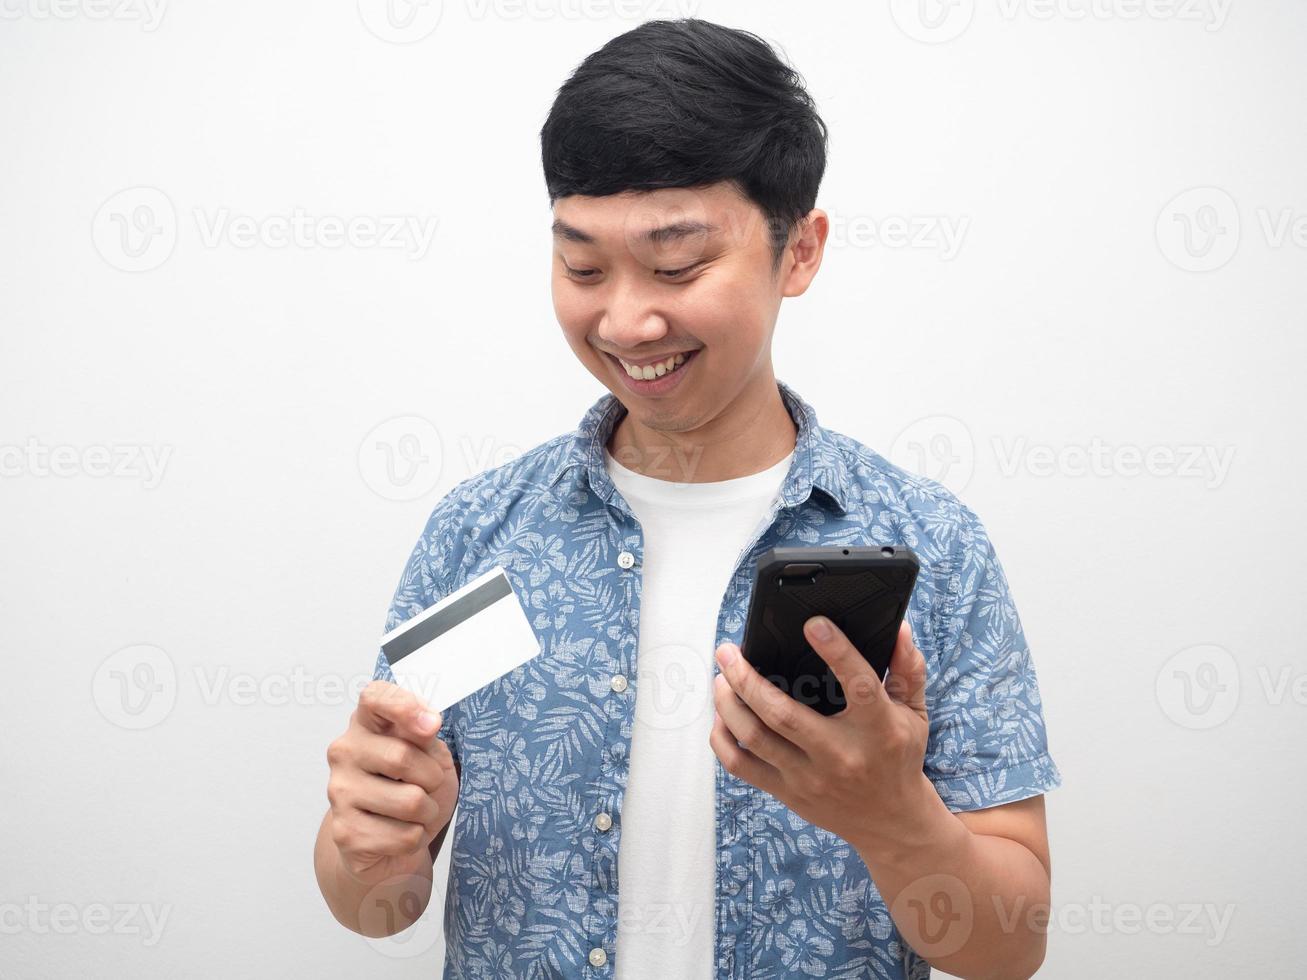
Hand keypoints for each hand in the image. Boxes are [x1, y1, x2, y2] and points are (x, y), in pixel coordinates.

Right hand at [325, 680, 458, 886]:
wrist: (390, 842)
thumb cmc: (413, 786)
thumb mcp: (429, 753)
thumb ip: (425, 734)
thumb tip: (428, 722)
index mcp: (366, 724)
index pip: (375, 697)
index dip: (405, 706)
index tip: (431, 726)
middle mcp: (344, 752)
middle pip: (402, 757)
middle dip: (432, 777)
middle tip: (427, 785)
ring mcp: (339, 792)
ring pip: (410, 801)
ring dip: (428, 811)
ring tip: (415, 811)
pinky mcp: (346, 833)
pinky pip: (405, 836)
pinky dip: (416, 837)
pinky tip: (400, 832)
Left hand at [709, 617, 930, 850]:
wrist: (891, 822)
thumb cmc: (899, 758)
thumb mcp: (914, 713)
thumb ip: (908, 669)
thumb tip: (898, 630)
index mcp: (877, 730)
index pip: (858, 686)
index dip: (836, 652)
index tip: (813, 625)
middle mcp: (840, 755)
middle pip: (782, 714)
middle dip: (746, 678)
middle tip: (728, 651)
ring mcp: (809, 778)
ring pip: (754, 737)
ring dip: (728, 703)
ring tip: (721, 677)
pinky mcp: (788, 793)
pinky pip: (741, 766)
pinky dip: (722, 738)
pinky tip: (722, 715)